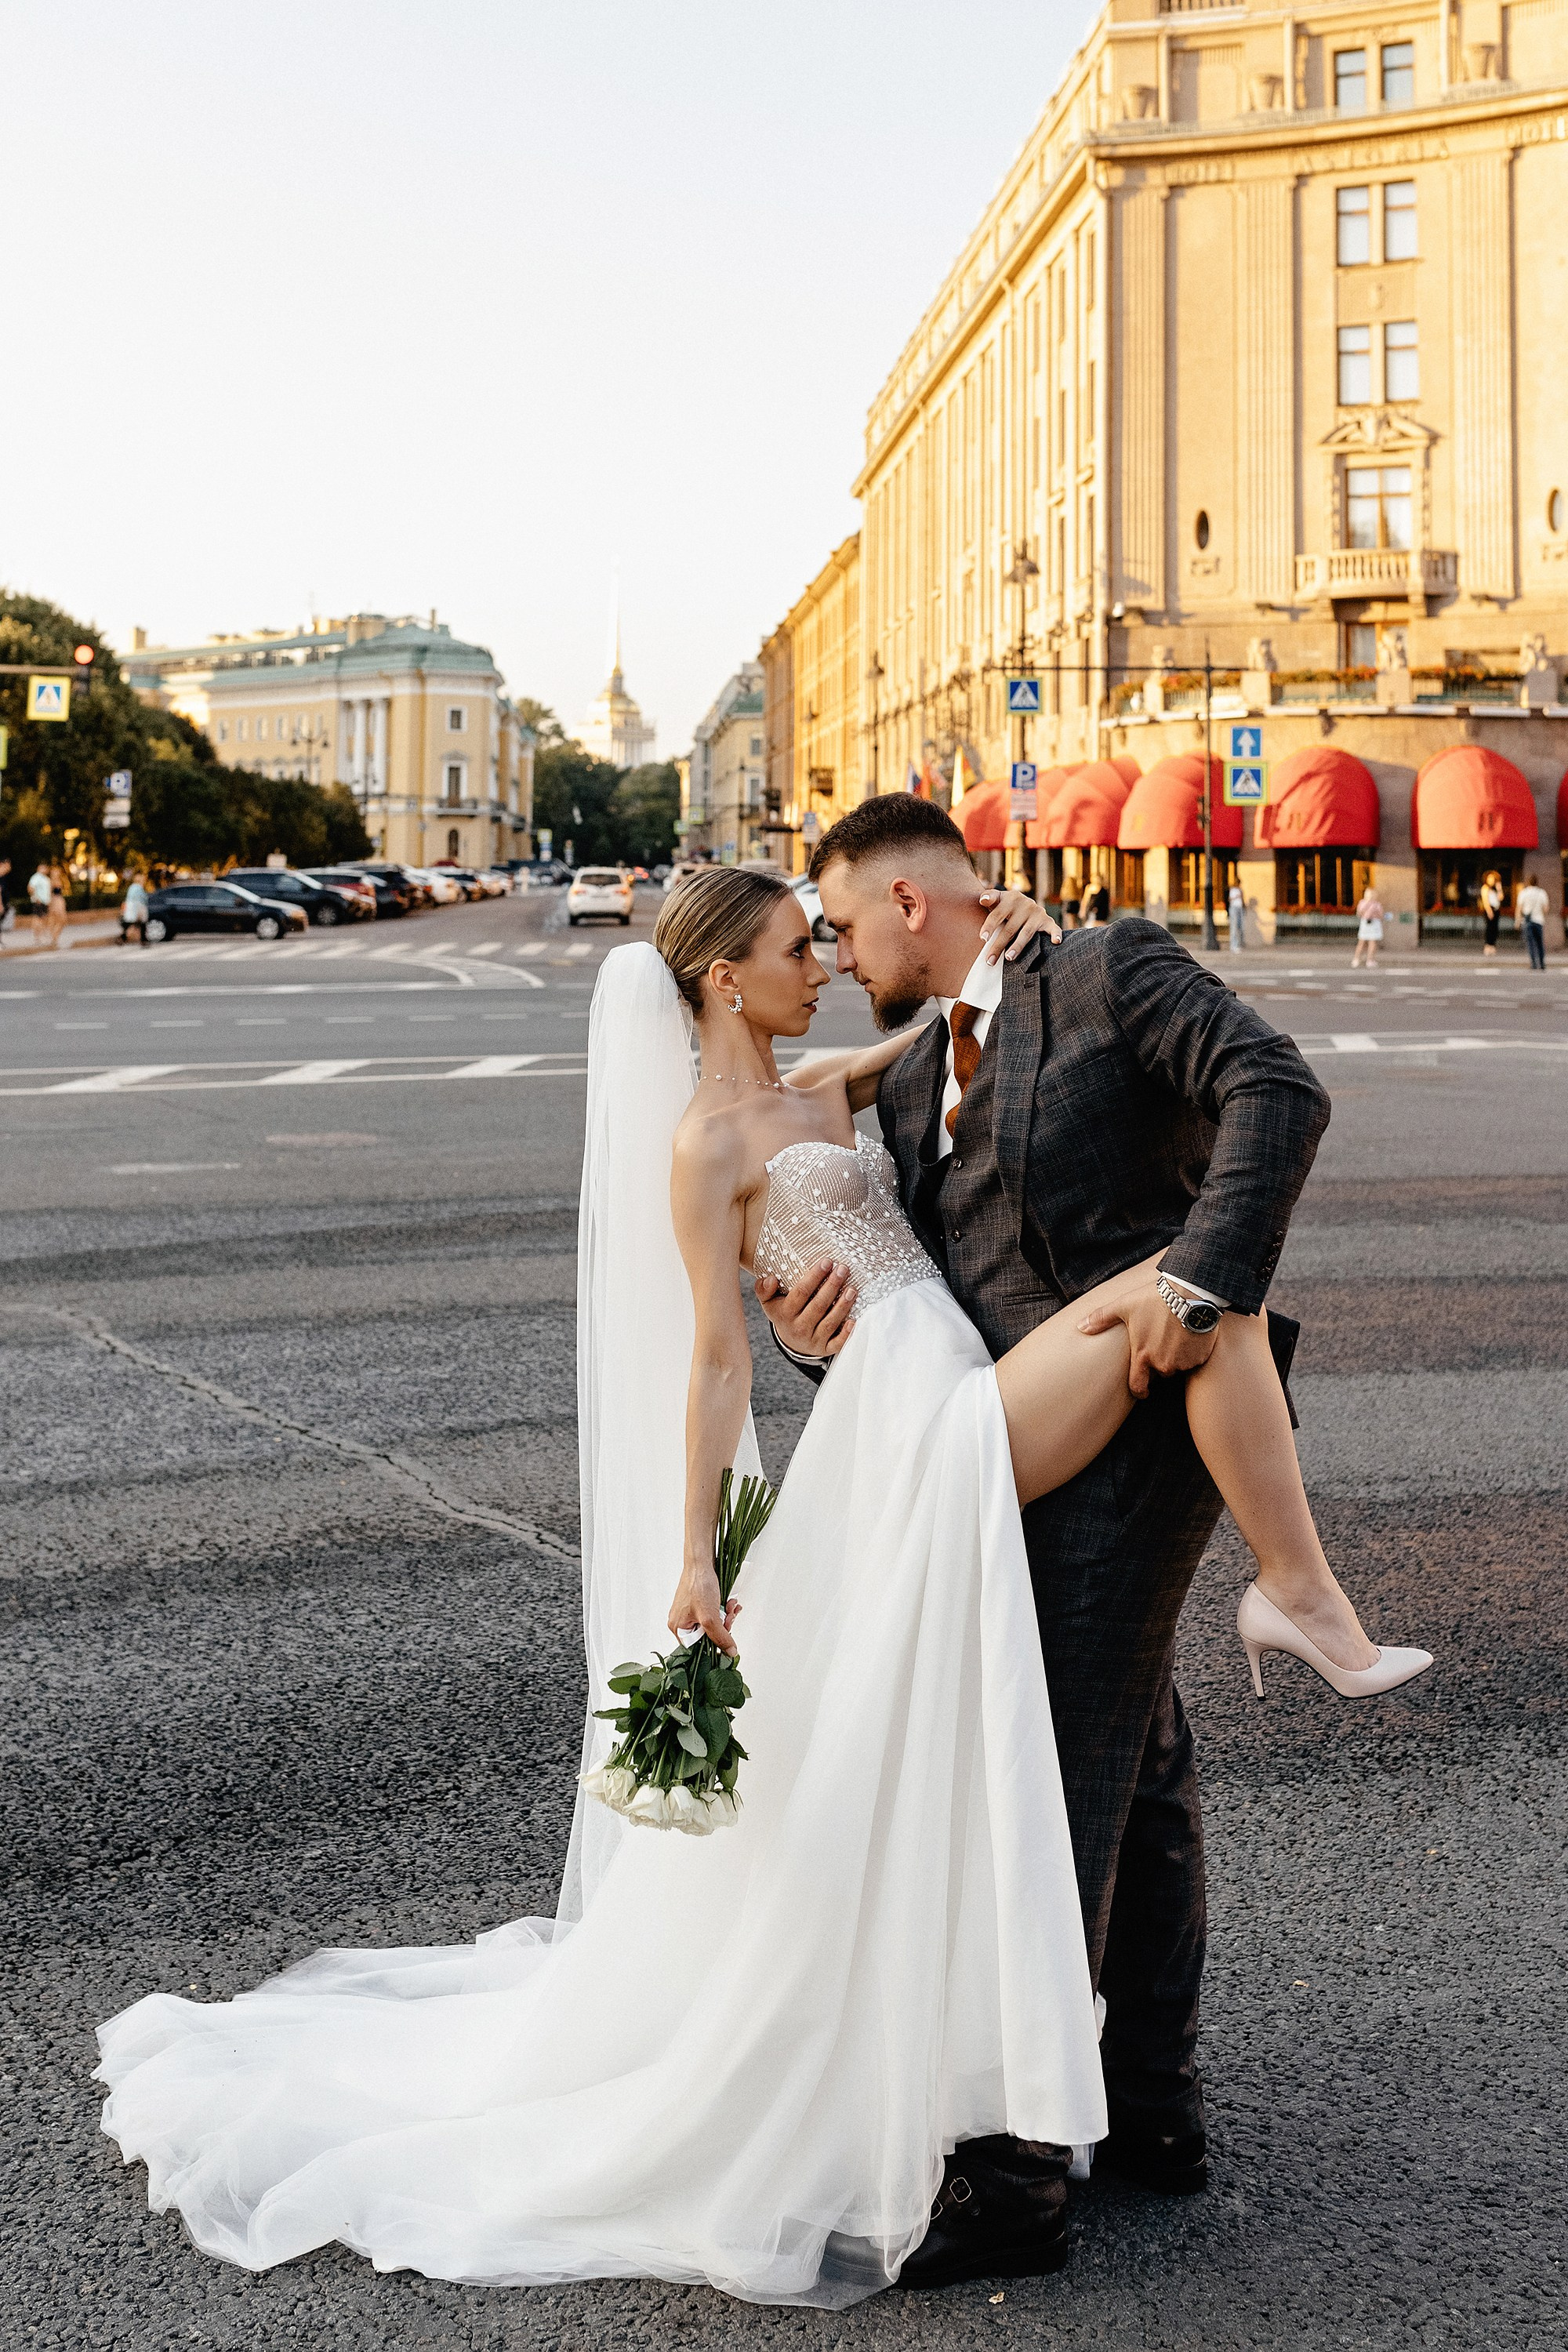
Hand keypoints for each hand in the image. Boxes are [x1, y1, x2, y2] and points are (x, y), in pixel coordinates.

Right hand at [667, 1561, 739, 1654]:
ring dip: (725, 1617)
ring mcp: (690, 1611)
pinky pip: (713, 1613)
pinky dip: (723, 1609)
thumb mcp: (710, 1617)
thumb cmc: (698, 1585)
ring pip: (712, 1623)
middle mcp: (681, 1621)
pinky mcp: (698, 1603)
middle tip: (729, 1618)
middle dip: (722, 1626)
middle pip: (707, 1635)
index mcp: (677, 1627)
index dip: (713, 1644)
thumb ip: (721, 1637)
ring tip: (730, 1607)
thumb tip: (730, 1652)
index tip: (725, 1638)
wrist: (701, 1562)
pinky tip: (729, 1603)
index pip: (697, 1647)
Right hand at [753, 1258, 857, 1357]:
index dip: (814, 1277)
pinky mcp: (824, 1349)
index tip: (827, 1262)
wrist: (791, 1341)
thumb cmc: (783, 1313)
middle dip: (832, 1286)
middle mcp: (799, 1328)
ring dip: (842, 1306)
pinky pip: (836, 1344)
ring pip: (829, 1323)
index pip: (801, 1293)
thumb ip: (764, 1289)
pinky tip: (854, 1320)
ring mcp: (812, 1340)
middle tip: (843, 1269)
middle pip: (818, 1306)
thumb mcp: (769, 1302)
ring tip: (852, 1289)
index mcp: (785, 1314)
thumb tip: (770, 1279)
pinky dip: (846, 1334)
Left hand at [977, 888, 1060, 960]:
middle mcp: (1025, 905)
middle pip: (1010, 928)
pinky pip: (1053, 928)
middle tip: (990, 960)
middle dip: (999, 945)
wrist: (1022, 902)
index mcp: (1010, 899)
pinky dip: (1056, 934)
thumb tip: (983, 900)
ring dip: (1018, 946)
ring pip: (1026, 933)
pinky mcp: (1047, 921)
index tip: (983, 938)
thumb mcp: (997, 898)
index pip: (998, 914)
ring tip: (1009, 958)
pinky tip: (1056, 942)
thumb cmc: (1004, 905)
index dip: (990, 926)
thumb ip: (989, 897)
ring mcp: (1037, 914)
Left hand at [1077, 1270, 1218, 1397]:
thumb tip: (1080, 1327)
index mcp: (1143, 1356)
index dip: (1139, 1391)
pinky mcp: (1200, 1357)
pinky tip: (1189, 1334)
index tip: (1142, 1392)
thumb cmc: (1154, 1299)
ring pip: (1178, 1365)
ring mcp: (1183, 1362)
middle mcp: (1163, 1364)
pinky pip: (1194, 1359)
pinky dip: (1192, 1351)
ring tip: (1176, 1334)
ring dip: (1176, 1356)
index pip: (1137, 1385)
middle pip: (1160, 1372)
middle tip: (1161, 1341)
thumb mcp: (1124, 1306)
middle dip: (1159, 1361)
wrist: (1190, 1293)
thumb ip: (1101, 1318)